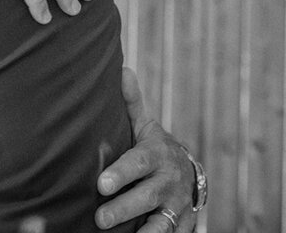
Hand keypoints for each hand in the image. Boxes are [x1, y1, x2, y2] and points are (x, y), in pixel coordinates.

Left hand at [95, 68, 196, 231]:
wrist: (186, 172)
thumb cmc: (152, 147)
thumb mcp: (144, 125)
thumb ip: (132, 102)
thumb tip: (122, 69)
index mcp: (157, 154)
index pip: (138, 164)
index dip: (121, 174)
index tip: (101, 184)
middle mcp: (169, 181)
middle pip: (147, 197)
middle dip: (123, 208)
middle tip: (99, 219)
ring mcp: (177, 206)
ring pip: (160, 223)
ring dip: (142, 231)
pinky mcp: (181, 225)